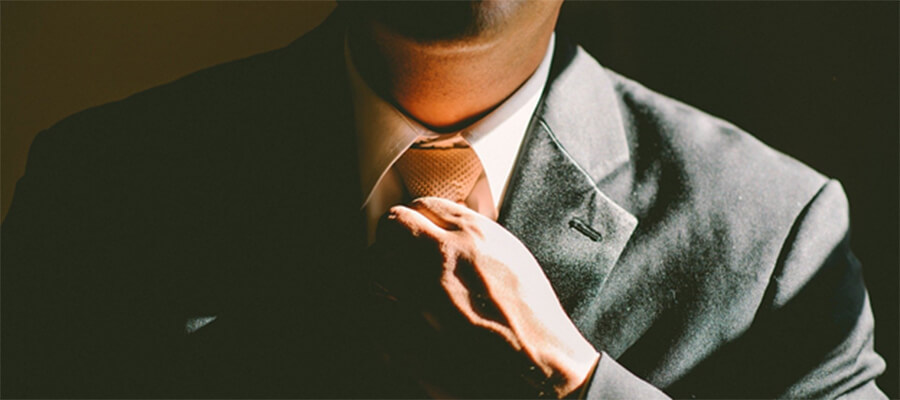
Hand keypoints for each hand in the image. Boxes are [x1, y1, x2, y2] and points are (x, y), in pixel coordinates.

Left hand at [371, 197, 599, 397]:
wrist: (537, 367)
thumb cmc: (532, 319)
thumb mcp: (512, 258)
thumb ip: (474, 236)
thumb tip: (445, 227)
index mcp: (472, 235)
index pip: (423, 205)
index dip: (419, 218)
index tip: (417, 228)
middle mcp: (440, 257)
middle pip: (392, 227)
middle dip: (394, 237)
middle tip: (400, 251)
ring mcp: (416, 294)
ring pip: (375, 264)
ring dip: (384, 271)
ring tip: (399, 286)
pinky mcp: (401, 331)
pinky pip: (373, 306)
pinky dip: (381, 308)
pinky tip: (399, 316)